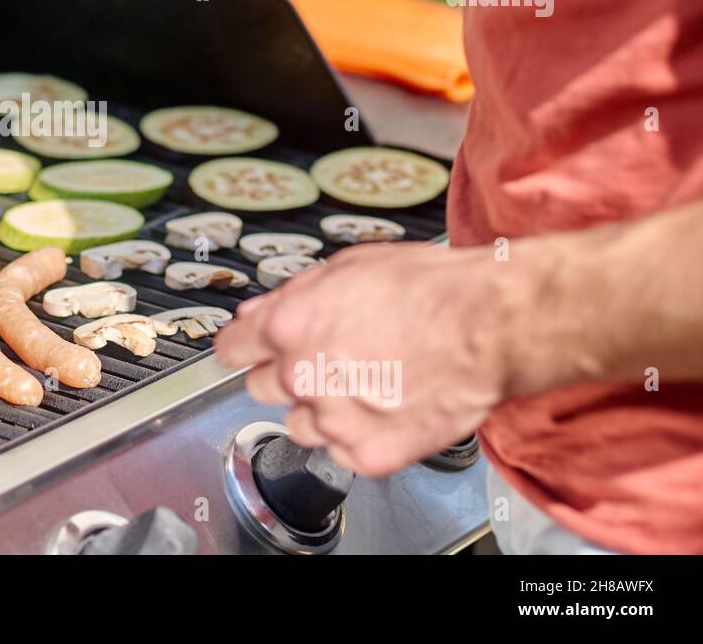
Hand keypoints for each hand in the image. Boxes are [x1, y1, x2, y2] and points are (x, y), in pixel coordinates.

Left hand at [215, 241, 529, 476]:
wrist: (489, 327)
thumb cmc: (430, 290)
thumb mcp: (348, 267)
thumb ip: (292, 294)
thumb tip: (256, 312)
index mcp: (288, 327)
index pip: (230, 349)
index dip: (242, 346)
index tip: (248, 349)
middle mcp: (302, 376)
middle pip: (260, 387)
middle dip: (285, 374)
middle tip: (324, 360)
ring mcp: (334, 419)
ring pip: (297, 425)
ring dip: (318, 408)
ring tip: (361, 383)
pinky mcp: (368, 453)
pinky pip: (340, 451)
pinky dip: (356, 435)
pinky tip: (383, 406)